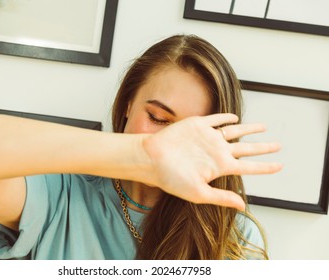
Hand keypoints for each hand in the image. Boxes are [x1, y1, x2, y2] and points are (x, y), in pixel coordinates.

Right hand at [141, 113, 281, 209]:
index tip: (279, 166)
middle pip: (246, 148)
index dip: (265, 167)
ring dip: (249, 129)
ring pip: (235, 131)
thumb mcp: (198, 192)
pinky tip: (234, 117)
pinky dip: (226, 117)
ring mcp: (208, 138)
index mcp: (219, 167)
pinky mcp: (198, 125)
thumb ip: (221, 197)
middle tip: (278, 145)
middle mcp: (216, 151)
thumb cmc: (171, 178)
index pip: (248, 167)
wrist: (151, 158)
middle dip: (263, 147)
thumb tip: (242, 206)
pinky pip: (216, 119)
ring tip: (263, 127)